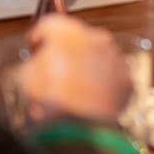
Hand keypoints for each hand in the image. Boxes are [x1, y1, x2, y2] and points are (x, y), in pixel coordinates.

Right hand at [16, 16, 131, 124]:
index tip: (38, 45)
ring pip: (99, 57)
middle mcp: (94, 38)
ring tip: (74, 91)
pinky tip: (91, 101)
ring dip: (88, 68)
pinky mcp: (125, 79)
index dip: (41, 37)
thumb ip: (35, 62)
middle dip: (68, 52)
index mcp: (65, 33)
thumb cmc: (51, 102)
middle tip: (57, 71)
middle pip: (78, 39)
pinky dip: (104, 86)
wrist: (80, 128)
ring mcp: (113, 58)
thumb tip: (39, 63)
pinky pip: (113, 77)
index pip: (51, 25)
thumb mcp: (28, 77)